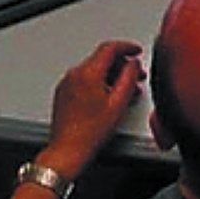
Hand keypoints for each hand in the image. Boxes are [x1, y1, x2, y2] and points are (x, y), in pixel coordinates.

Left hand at [43, 40, 144, 175]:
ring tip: (124, 91)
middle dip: (121, 65)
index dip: (127, 47)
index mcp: (87, 73)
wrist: (68, 151)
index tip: (136, 51)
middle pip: (101, 59)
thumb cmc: (90, 133)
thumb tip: (133, 64)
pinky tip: (108, 98)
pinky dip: (97, 83)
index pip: (109, 48)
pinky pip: (83, 80)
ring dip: (110, 75)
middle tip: (135, 75)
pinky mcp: (63, 93)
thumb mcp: (118, 104)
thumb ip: (129, 78)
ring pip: (93, 70)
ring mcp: (67, 83)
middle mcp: (74, 74)